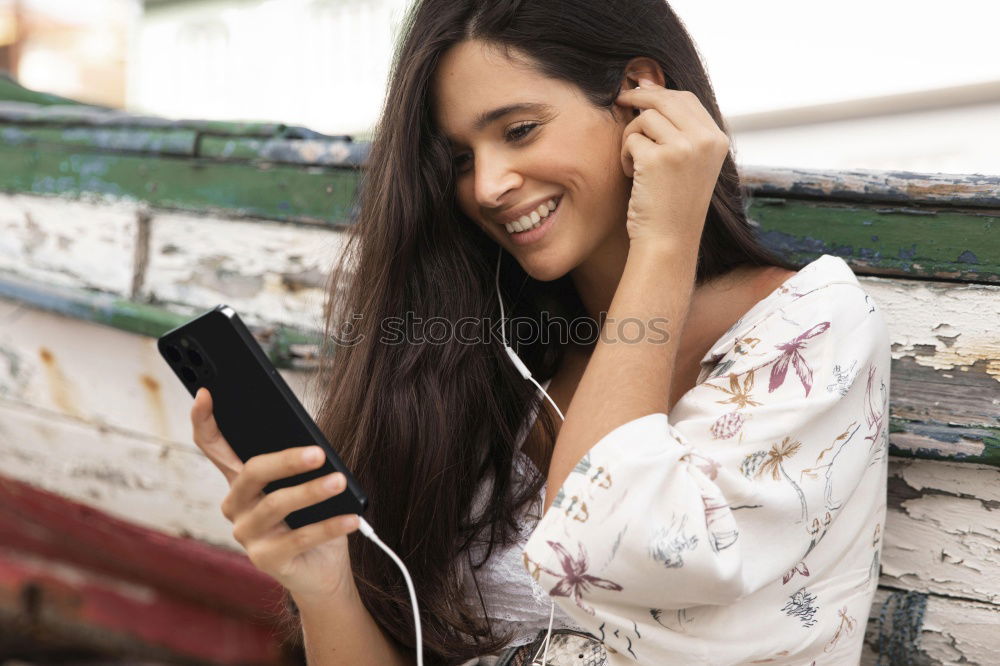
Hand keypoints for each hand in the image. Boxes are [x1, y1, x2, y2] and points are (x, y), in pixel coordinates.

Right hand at [190, 387, 359, 602]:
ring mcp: (248, 535)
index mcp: (242, 481)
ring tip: (340, 482)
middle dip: (285, 460)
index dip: (204, 420)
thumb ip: (300, 462)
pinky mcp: (266, 560)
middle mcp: (236, 506)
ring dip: (312, 492)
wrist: (324, 572)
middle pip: (251, 473)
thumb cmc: (315, 519)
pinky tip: (352, 518)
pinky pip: (299, 538)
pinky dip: (329, 526)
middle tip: (318, 453)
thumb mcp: (305, 484)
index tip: (206, 392)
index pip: (213, 446)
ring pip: (276, 504)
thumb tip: (314, 443)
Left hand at [614, 78, 730, 249]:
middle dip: (638, 98)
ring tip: (634, 164)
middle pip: (664, 99)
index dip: (659, 93)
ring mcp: (683, 148)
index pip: (686, 99)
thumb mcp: (690, 164)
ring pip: (644, 119)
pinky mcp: (658, 159)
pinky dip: (625, 156)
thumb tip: (652, 88)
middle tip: (620, 101)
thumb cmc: (672, 205)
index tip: (638, 93)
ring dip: (630, 138)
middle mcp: (705, 140)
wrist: (668, 241)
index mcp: (717, 140)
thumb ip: (681, 131)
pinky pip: (630, 139)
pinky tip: (632, 176)